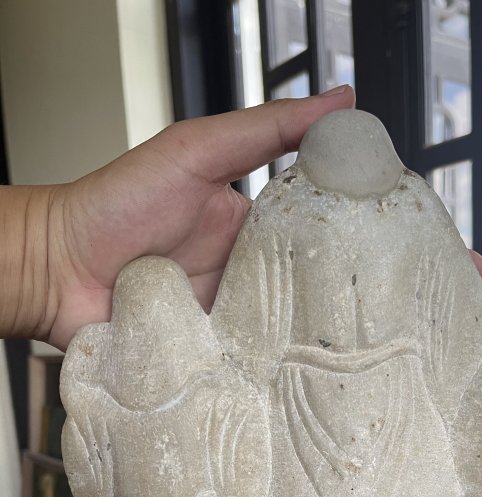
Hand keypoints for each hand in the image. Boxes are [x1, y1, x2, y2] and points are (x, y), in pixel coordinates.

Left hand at [44, 87, 355, 348]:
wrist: (57, 269)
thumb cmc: (118, 204)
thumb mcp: (198, 152)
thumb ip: (266, 131)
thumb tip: (340, 101)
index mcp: (254, 228)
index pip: (319, 232)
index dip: (354, 236)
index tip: (392, 240)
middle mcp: (249, 277)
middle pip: (310, 292)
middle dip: (342, 303)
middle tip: (383, 310)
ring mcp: (232, 321)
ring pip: (287, 336)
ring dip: (310, 342)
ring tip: (351, 351)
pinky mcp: (213, 358)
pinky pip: (251, 366)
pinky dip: (270, 371)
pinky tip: (300, 377)